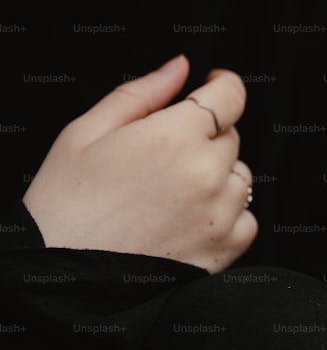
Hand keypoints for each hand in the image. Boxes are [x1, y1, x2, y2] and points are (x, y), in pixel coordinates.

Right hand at [22, 55, 257, 272]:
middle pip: (229, 136)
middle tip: (160, 157)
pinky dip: (226, 214)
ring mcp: (220, 213)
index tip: (212, 84)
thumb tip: (181, 66)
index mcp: (173, 137)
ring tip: (167, 194)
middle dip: (203, 136)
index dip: (222, 84)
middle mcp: (206, 173)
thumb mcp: (85, 133)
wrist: (57, 282)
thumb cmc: (62, 206)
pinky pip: (247, 217)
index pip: (230, 95)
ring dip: (216, 176)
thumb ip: (142, 92)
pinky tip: (186, 220)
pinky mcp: (225, 249)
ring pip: (239, 175)